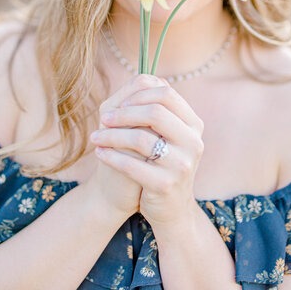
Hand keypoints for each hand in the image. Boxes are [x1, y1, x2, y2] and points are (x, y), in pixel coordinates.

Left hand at [89, 75, 204, 227]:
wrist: (170, 209)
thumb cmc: (161, 163)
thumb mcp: (166, 135)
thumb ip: (157, 108)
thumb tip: (141, 80)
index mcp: (193, 124)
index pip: (167, 93)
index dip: (139, 94)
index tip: (119, 103)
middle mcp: (193, 142)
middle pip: (155, 112)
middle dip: (123, 113)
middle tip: (104, 118)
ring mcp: (182, 164)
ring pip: (140, 138)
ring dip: (112, 135)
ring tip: (96, 137)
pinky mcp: (165, 185)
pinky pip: (131, 165)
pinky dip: (111, 156)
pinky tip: (100, 153)